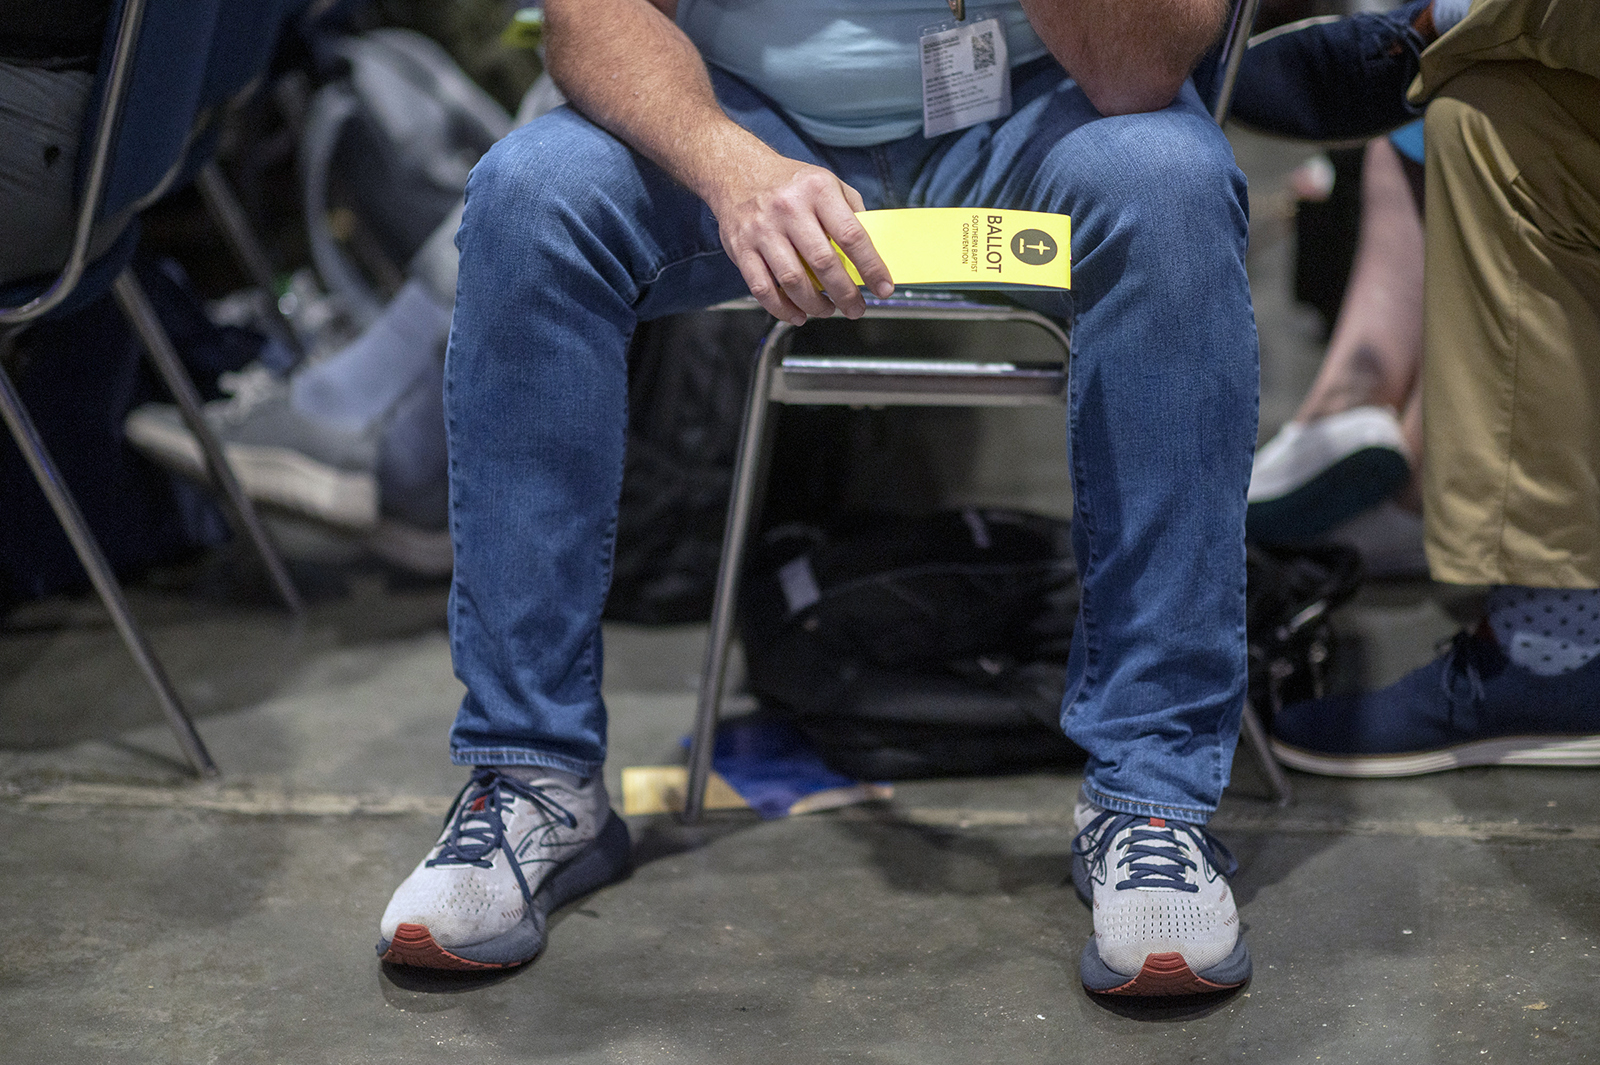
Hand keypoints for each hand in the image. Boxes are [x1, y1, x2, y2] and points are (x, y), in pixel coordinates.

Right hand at [705, 154, 893, 325]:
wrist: (736, 170)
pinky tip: (797, 313)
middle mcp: (789, 209)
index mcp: (817, 191)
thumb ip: (850, 213)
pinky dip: (782, 308)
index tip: (883, 288)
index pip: (852, 235)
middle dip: (845, 294)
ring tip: (827, 309)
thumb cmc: (789, 183)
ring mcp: (762, 230)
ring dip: (815, 304)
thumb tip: (872, 251)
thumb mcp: (827, 182)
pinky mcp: (741, 248)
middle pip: (824, 263)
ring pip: (793, 280)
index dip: (871, 267)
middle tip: (856, 308)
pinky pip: (763, 288)